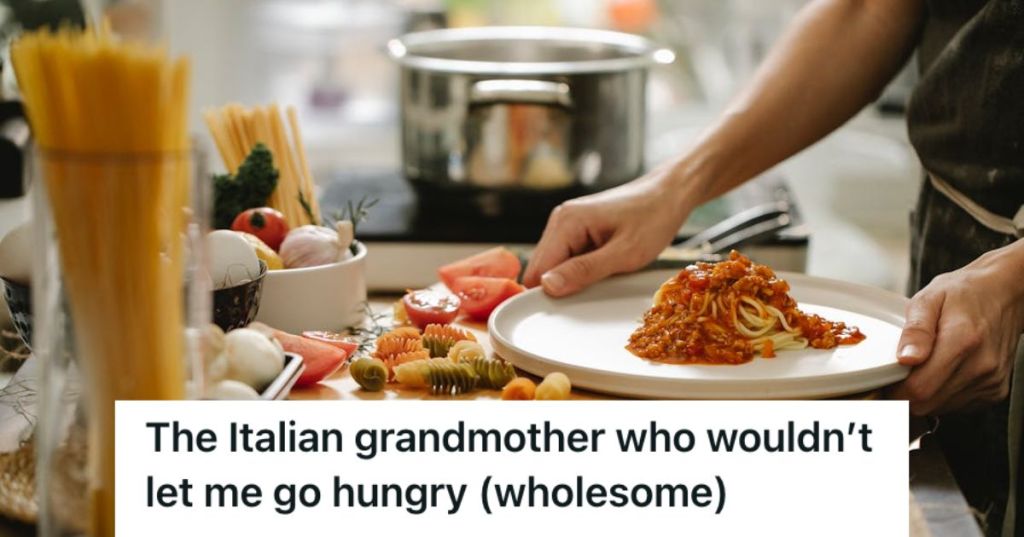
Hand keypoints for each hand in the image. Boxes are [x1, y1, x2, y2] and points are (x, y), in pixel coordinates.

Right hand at [523, 163, 693, 295]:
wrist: (670, 193)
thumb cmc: (654, 218)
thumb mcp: (625, 253)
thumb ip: (585, 271)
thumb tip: (547, 286)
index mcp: (566, 222)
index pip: (538, 270)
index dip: (550, 294)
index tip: (572, 308)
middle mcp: (560, 220)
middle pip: (542, 269)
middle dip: (562, 286)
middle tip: (595, 291)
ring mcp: (567, 224)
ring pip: (555, 265)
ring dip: (574, 278)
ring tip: (605, 276)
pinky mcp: (578, 230)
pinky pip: (569, 258)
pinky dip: (582, 269)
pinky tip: (605, 267)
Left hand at [890, 240, 1023, 414]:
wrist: (1004, 294)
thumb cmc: (963, 293)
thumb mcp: (929, 299)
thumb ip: (915, 330)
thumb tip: (905, 359)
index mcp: (962, 341)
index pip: (919, 389)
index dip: (894, 390)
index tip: (885, 379)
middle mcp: (981, 366)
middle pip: (927, 404)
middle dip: (904, 395)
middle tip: (898, 374)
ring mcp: (990, 381)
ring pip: (940, 409)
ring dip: (924, 396)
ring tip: (924, 367)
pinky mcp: (995, 391)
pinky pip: (957, 406)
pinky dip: (943, 396)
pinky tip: (943, 372)